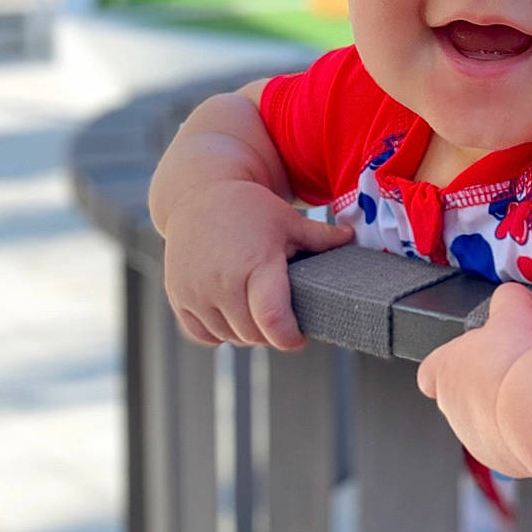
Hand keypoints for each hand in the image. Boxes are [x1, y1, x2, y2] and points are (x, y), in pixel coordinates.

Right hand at [161, 179, 351, 349]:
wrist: (197, 193)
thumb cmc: (248, 206)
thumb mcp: (287, 219)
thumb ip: (320, 237)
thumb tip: (352, 237)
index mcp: (256, 264)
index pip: (272, 320)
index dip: (290, 337)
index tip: (299, 337)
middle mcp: (222, 282)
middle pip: (253, 334)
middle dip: (271, 333)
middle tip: (282, 318)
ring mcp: (196, 292)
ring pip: (229, 337)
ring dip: (245, 332)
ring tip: (256, 309)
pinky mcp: (179, 297)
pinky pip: (202, 335)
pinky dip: (218, 332)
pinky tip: (231, 313)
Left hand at [417, 282, 531, 475]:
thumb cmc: (519, 360)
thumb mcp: (514, 310)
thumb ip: (508, 300)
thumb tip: (513, 297)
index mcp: (445, 371)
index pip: (430, 372)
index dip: (447, 364)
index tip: (466, 358)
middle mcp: (455, 411)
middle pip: (463, 397)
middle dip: (488, 385)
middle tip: (516, 367)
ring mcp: (479, 441)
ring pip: (490, 424)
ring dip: (510, 410)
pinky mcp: (508, 463)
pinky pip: (517, 444)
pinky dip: (530, 432)